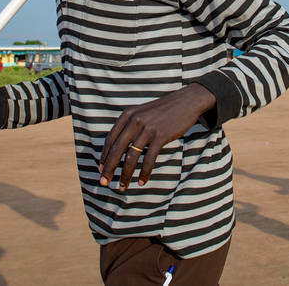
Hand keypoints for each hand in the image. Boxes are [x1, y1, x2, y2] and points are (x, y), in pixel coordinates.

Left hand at [99, 84, 215, 190]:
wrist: (186, 101)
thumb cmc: (163, 110)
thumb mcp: (142, 112)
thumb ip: (130, 125)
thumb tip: (118, 148)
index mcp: (127, 115)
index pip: (110, 139)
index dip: (104, 156)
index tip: (101, 169)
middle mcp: (134, 121)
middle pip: (117, 150)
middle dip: (109, 169)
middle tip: (104, 183)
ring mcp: (147, 129)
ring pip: (131, 157)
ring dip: (126, 174)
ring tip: (123, 186)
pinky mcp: (160, 136)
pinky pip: (149, 159)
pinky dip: (144, 172)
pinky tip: (141, 181)